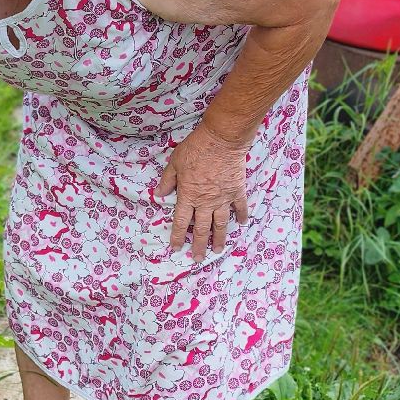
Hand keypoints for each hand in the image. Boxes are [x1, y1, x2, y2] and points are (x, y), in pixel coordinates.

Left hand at [156, 125, 250, 261]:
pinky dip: (241, 216)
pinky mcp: (237, 191)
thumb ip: (167, 181)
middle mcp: (206, 202)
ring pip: (220, 224)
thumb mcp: (175, 163)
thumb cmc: (196, 149)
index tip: (176, 248)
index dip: (178, 236)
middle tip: (198, 258)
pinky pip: (240, 208)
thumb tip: (158, 195)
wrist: (222, 141)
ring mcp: (223, 199)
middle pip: (201, 229)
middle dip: (198, 245)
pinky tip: (241, 224)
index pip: (182, 222)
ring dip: (219, 239)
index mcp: (189, 196)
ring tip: (217, 250)